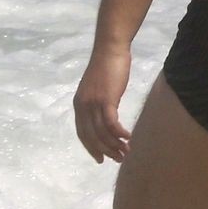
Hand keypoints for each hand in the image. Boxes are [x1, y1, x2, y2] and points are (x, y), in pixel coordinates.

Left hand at [73, 47, 131, 162]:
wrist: (110, 50)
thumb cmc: (107, 66)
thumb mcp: (98, 88)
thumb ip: (99, 103)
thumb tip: (107, 116)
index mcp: (79, 105)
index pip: (82, 133)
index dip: (91, 148)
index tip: (101, 158)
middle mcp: (83, 106)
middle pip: (92, 136)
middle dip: (105, 150)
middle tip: (118, 159)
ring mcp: (93, 103)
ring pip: (102, 132)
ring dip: (115, 145)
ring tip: (126, 151)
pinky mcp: (106, 99)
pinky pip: (111, 123)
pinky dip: (119, 133)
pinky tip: (128, 138)